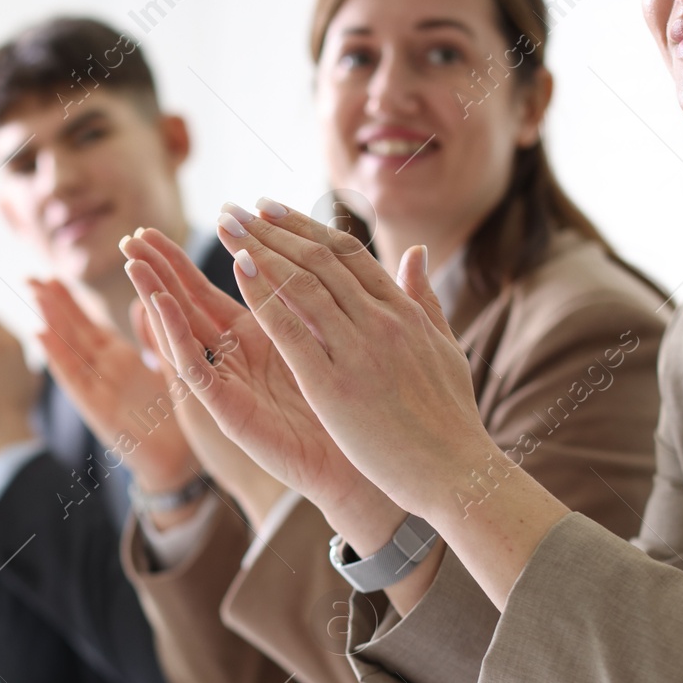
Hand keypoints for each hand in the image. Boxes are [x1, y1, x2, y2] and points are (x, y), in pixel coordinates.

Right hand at [29, 277, 197, 496]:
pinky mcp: (101, 411)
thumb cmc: (175, 418)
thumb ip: (153, 337)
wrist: (182, 463)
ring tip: (35, 296)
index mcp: (121, 360)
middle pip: (74, 333)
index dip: (72, 302)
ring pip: (72, 351)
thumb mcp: (167, 368)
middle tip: (30, 277)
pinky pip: (76, 381)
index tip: (53, 276)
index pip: (90, 325)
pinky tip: (42, 337)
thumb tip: (144, 300)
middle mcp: (106, 373)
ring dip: (53, 323)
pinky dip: (58, 358)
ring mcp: (101, 390)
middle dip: (53, 306)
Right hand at [121, 225, 401, 549]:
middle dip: (159, 270)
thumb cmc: (353, 404)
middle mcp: (235, 358)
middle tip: (130, 236)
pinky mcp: (227, 411)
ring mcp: (228, 383)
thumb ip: (312, 292)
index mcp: (256, 335)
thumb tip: (319, 240)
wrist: (360, 463)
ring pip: (181, 333)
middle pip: (187, 305)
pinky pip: (194, 370)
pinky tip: (162, 305)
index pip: (211, 289)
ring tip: (134, 262)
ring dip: (155, 296)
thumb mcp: (331, 334)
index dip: (187, 259)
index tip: (155, 226)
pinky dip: (175, 337)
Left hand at [207, 201, 492, 525]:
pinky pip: (291, 328)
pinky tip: (239, 270)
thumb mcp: (445, 348)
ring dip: (259, 249)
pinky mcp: (333, 385)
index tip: (271, 210)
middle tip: (236, 210)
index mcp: (405, 312)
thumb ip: (425, 299)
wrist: (456, 472)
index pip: (348, 254)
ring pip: (302, 283)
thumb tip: (417, 251)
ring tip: (226, 228)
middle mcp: (381, 321)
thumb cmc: (451, 420)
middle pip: (318, 259)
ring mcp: (358, 350)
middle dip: (271, 229)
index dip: (305, 227)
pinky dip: (263, 294)